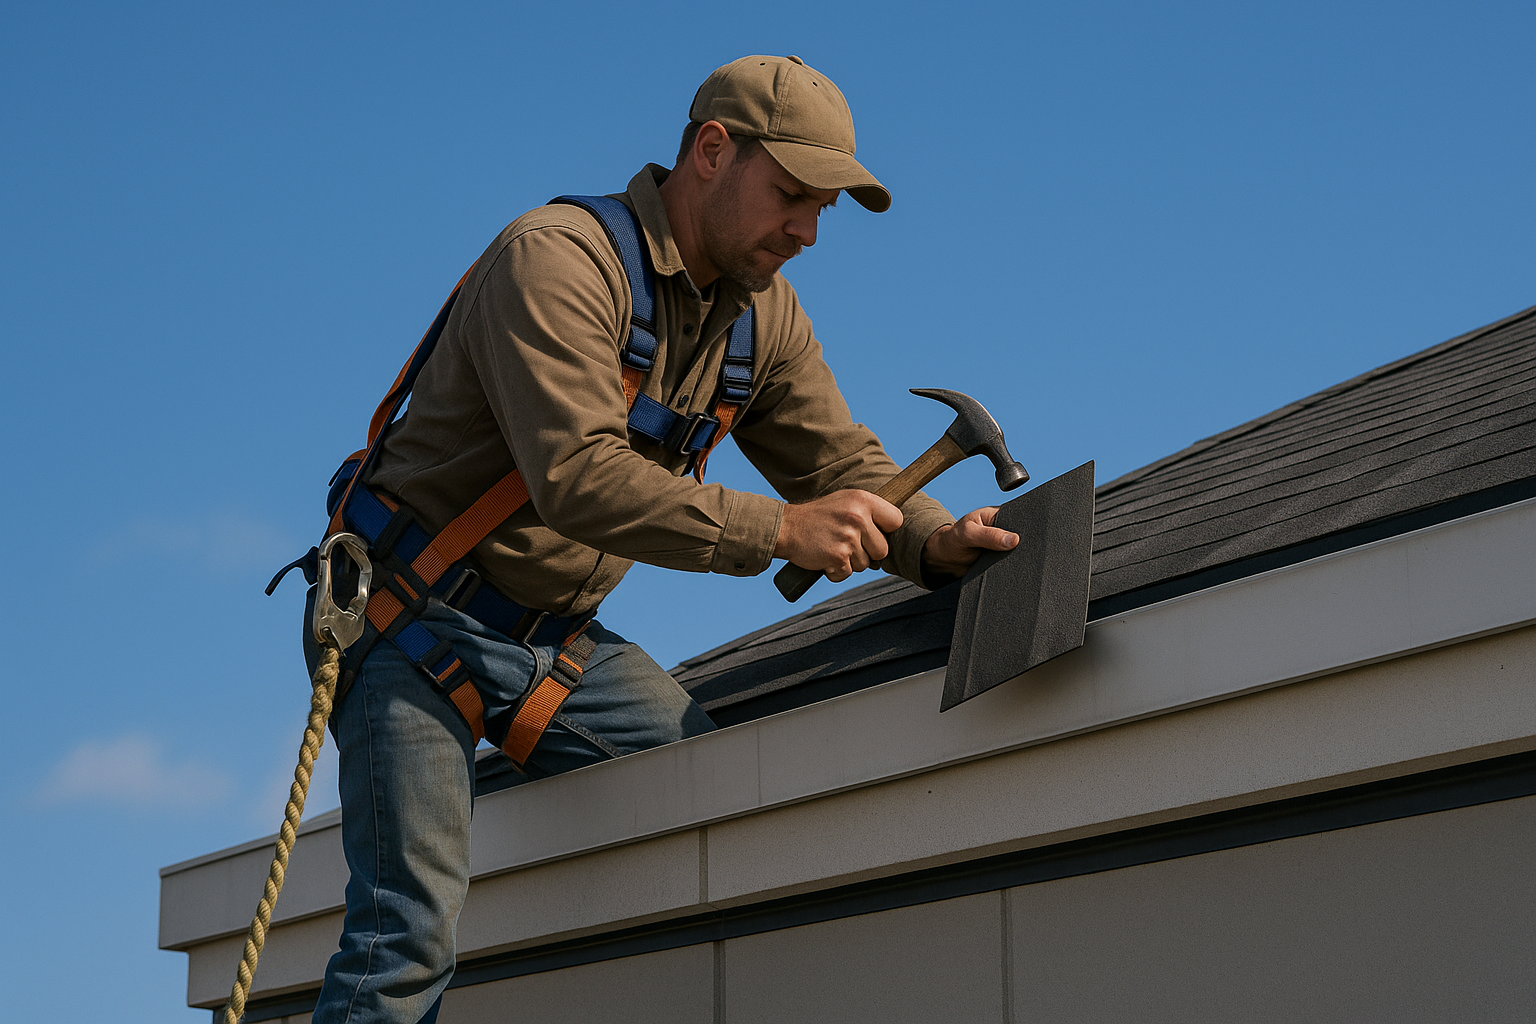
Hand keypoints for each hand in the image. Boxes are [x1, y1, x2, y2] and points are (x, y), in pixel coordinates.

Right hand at [775, 490, 903, 581]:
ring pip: (865, 565)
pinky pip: (847, 574)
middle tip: (846, 542)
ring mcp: (848, 538)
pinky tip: (824, 557)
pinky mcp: (837, 557)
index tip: (873, 531)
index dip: (886, 530)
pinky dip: (835, 571)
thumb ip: (869, 511)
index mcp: (863, 500)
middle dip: (867, 553)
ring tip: (832, 546)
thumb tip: (895, 528)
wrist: (787, 527)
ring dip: (849, 562)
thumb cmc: (818, 516)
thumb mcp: (845, 501)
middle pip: (883, 550)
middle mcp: (857, 517)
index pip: (896, 520)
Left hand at [921, 506, 1018, 580]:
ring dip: (1016, 557)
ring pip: (1018, 551)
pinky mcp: (1002, 558)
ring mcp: (1004, 544)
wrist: (946, 559)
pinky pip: (1011, 562)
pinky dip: (1011, 566)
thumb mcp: (968, 534)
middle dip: (1022, 545)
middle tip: (1014, 553)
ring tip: (1009, 562)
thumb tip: (1014, 540)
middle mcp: (1003, 528)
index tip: (1021, 540)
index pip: (1018, 518)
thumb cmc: (953, 540)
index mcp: (998, 515)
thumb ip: (989, 536)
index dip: (1023, 529)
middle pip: (1021, 536)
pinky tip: (1009, 569)